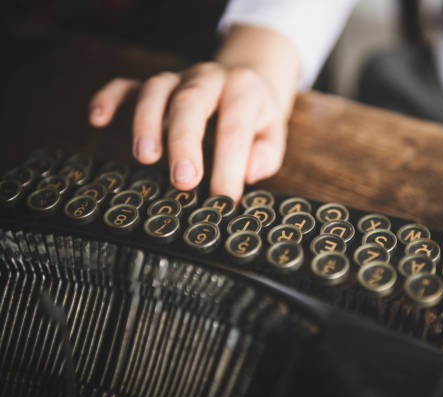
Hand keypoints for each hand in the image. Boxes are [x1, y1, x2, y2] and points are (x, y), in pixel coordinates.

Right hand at [88, 63, 286, 199]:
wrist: (245, 79)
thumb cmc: (256, 117)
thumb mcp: (274, 133)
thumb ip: (266, 153)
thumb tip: (248, 171)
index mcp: (243, 91)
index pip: (234, 129)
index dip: (229, 167)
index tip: (225, 201)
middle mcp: (207, 79)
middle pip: (190, 103)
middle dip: (184, 142)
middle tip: (184, 181)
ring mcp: (178, 79)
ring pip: (155, 90)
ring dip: (146, 123)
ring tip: (145, 159)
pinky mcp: (154, 85)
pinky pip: (126, 85)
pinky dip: (109, 98)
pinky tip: (98, 119)